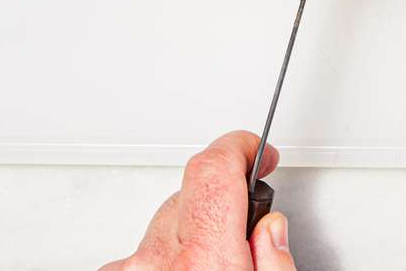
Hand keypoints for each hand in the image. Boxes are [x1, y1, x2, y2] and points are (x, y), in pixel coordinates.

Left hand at [99, 131, 295, 270]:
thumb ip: (274, 261)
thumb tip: (269, 230)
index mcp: (205, 260)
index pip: (215, 167)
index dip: (238, 147)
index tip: (253, 150)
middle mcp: (159, 261)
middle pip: (192, 194)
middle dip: (221, 203)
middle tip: (244, 234)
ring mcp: (131, 269)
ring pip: (166, 224)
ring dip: (190, 235)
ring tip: (212, 266)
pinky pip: (144, 251)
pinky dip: (165, 258)